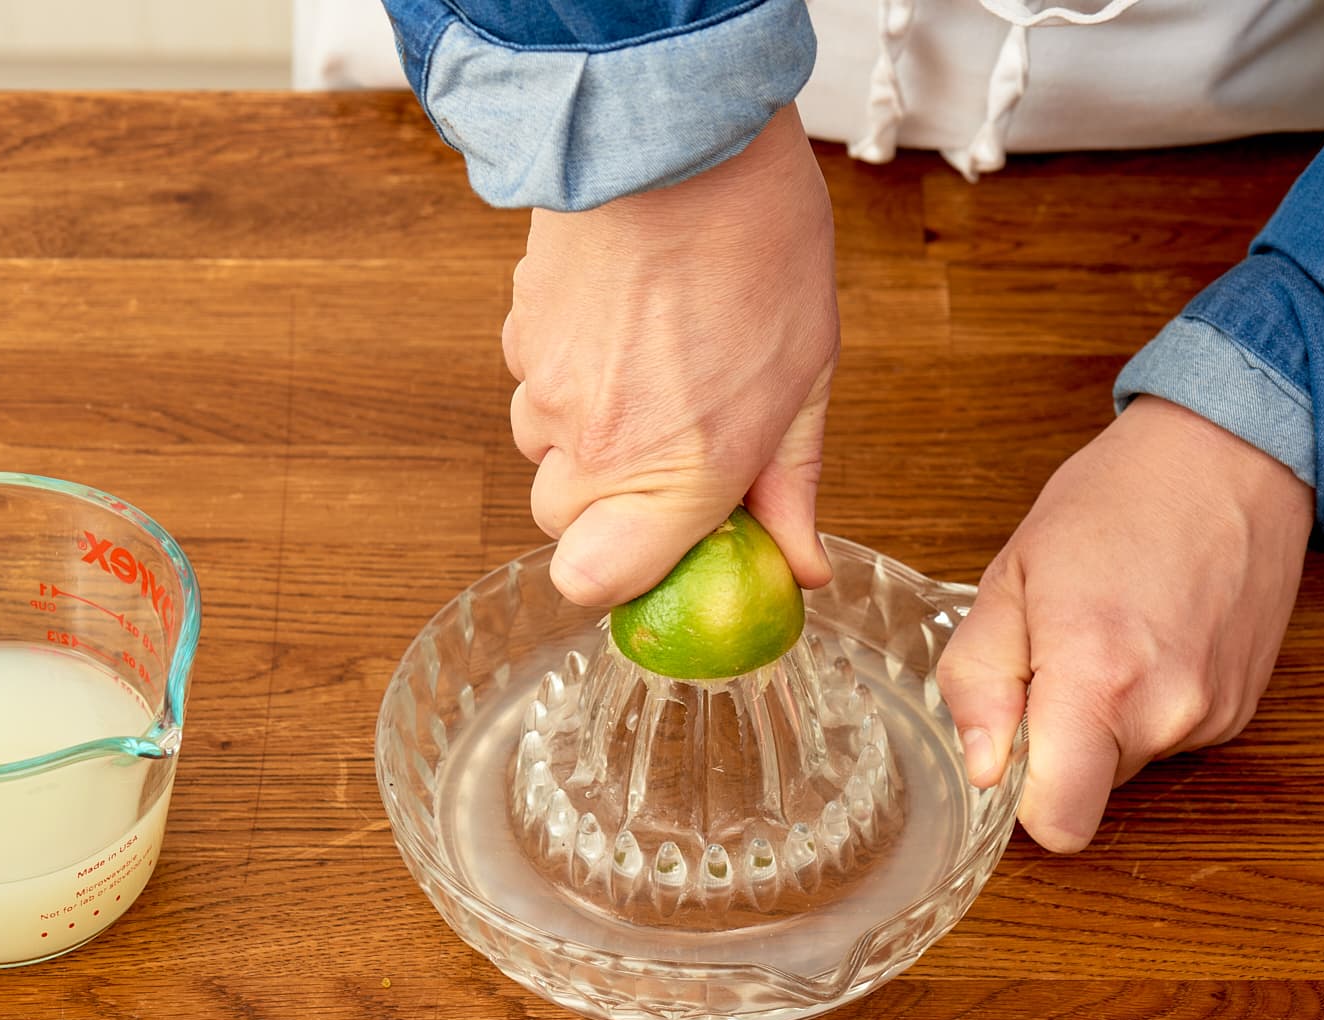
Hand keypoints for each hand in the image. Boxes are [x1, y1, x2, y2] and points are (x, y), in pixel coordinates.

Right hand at [501, 104, 838, 606]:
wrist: (679, 133)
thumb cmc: (758, 246)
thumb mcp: (805, 378)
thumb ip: (791, 486)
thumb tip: (802, 567)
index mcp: (680, 470)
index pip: (592, 584)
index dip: (621, 575)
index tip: (670, 546)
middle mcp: (597, 443)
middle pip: (565, 525)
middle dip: (613, 503)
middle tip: (674, 447)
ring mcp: (545, 388)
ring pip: (544, 453)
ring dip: (588, 439)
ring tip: (651, 371)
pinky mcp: (518, 336)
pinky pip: (532, 388)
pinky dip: (566, 380)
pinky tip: (620, 328)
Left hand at [937, 396, 1313, 852]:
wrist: (1230, 456)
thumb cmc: (1114, 501)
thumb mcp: (1011, 577)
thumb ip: (980, 680)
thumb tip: (982, 768)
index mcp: (1099, 680)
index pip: (1059, 825)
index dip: (1024, 798)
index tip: (1013, 737)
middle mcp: (1168, 713)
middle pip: (1086, 788)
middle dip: (1058, 739)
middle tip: (1057, 650)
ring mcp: (1214, 714)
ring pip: (1126, 762)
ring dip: (1103, 718)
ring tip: (1109, 631)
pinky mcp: (1241, 708)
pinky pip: (1168, 735)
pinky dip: (1147, 703)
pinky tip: (1150, 634)